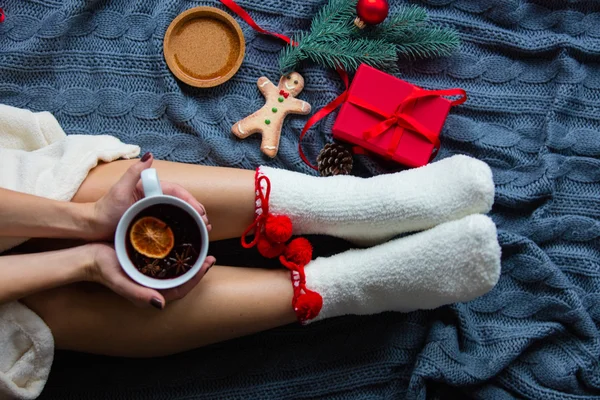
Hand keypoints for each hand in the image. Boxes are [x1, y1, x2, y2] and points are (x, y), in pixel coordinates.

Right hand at [87, 243, 215, 308]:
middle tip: (210, 256)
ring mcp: (150, 274)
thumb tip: (160, 304)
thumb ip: (138, 295)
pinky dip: (177, 254)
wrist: (88, 258)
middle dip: (198, 269)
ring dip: (190, 261)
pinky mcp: (147, 263)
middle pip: (182, 280)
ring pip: (176, 271)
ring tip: (201, 249)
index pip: (180, 289)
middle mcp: (152, 285)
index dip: (196, 278)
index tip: (207, 264)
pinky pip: (167, 261)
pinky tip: (183, 242)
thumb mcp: (119, 281)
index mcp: (150, 293)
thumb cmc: (103, 269)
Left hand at [90, 153, 211, 240]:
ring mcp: (154, 212)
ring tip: (203, 230)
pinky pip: (171, 225)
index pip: (177, 192)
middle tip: (206, 224)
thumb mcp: (120, 188)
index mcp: (151, 189)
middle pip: (181, 204)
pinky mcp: (152, 225)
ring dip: (192, 221)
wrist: (93, 227)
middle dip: (196, 212)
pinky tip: (189, 235)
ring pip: (178, 214)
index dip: (191, 201)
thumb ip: (134, 172)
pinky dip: (182, 228)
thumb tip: (150, 155)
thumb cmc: (105, 209)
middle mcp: (154, 199)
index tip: (200, 211)